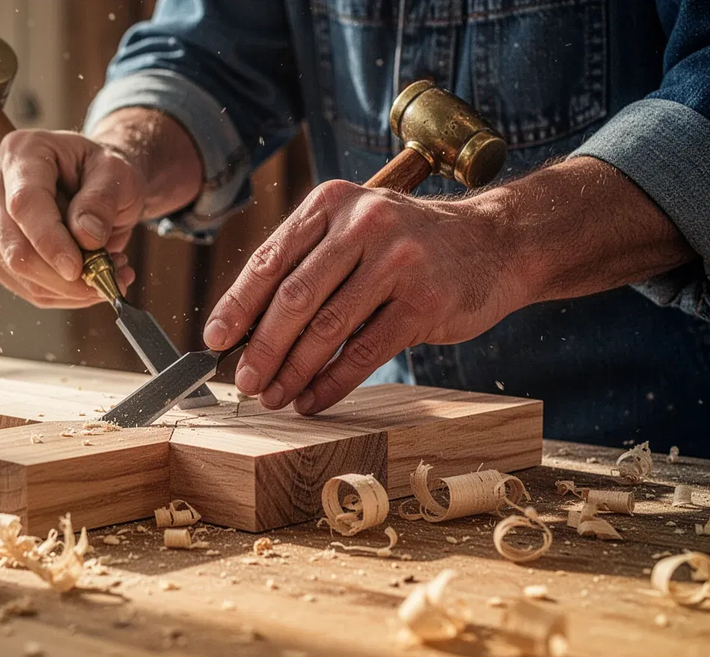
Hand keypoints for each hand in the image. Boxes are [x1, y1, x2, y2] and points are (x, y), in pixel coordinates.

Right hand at [0, 130, 141, 307]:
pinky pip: (23, 287)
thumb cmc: (100, 173)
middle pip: (15, 246)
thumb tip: (87, 237)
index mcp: (21, 153)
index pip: (24, 204)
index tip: (77, 269)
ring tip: (109, 272)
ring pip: (18, 273)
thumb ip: (103, 200)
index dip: (49, 241)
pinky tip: (89, 279)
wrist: (89, 183)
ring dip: (68, 287)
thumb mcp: (116, 174)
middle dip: (63, 276)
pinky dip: (61, 293)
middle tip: (110, 278)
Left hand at [203, 180, 525, 413]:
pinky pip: (365, 351)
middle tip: (244, 381)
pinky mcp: (425, 301)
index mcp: (332, 203)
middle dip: (261, 347)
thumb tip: (246, 327)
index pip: (270, 259)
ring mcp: (398, 261)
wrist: (495, 243)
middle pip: (294, 297)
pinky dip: (332, 382)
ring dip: (293, 371)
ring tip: (273, 397)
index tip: (215, 341)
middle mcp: (363, 223)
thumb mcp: (355, 230)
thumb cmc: (409, 245)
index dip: (237, 305)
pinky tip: (312, 399)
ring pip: (327, 328)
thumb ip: (307, 264)